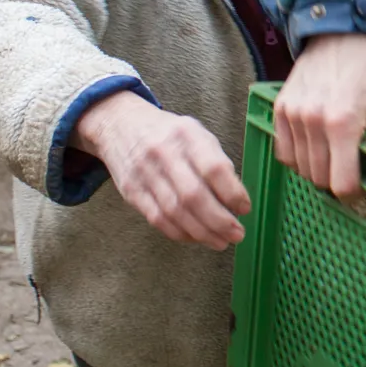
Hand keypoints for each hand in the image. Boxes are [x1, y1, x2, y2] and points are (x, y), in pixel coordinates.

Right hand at [73, 90, 247, 247]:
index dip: (232, 193)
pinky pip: (157, 219)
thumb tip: (236, 201)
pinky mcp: (131, 191)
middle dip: (219, 221)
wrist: (121, 125)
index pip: (214, 168)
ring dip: (202, 233)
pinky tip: (196, 237)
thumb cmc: (169, 134)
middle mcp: (164, 153)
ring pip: (175, 212)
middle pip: (194, 196)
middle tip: (237, 234)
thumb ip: (216, 162)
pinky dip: (180, 233)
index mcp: (187, 135)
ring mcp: (145, 173)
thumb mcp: (196, 133)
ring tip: (221, 241)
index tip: (245, 208)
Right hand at [274, 33, 365, 198]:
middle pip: (319, 179)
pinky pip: (284, 151)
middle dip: (336, 181)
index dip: (354, 192)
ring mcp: (293, 115)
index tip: (362, 186)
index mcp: (343, 123)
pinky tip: (315, 145)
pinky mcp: (281, 108)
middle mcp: (313, 122)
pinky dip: (298, 156)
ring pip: (301, 168)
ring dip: (318, 169)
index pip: (341, 184)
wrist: (343, 32)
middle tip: (351, 167)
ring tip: (334, 152)